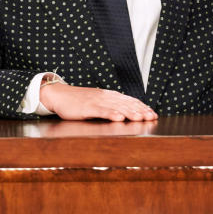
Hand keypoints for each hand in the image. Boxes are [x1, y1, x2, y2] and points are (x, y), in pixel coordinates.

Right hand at [40, 82, 157, 121]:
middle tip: (152, 117)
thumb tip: (126, 110)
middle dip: (140, 111)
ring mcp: (96, 102)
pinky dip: (111, 114)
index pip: (130, 100)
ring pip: (116, 107)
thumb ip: (111, 104)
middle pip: (126, 103)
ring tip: (141, 118)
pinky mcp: (87, 108)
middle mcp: (105, 97)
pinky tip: (119, 118)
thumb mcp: (98, 100)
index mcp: (109, 95)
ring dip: (130, 112)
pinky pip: (101, 111)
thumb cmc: (79, 100)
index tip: (153, 113)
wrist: (59, 95)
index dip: (142, 107)